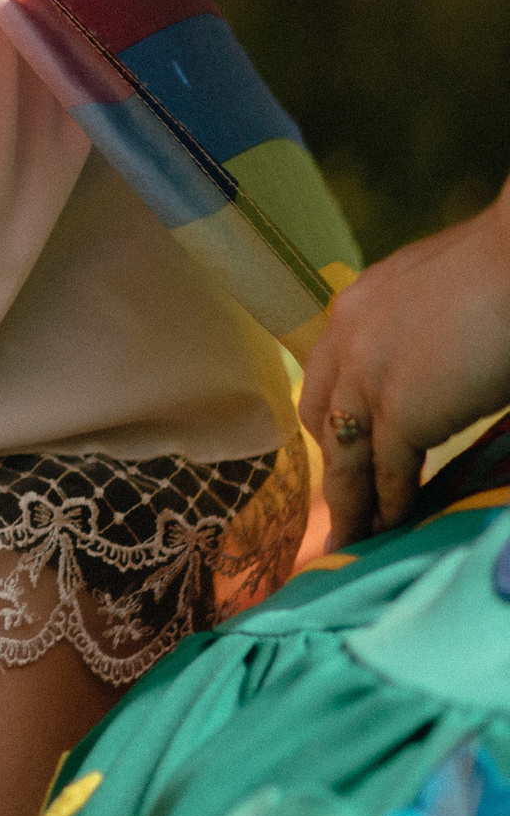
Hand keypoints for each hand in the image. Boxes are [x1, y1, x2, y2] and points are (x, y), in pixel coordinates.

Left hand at [301, 186, 509, 541]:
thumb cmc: (500, 271)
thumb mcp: (436, 298)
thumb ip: (418, 334)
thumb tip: (436, 368)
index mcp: (354, 308)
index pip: (326, 379)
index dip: (334, 423)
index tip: (342, 456)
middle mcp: (346, 340)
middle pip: (323, 422)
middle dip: (334, 469)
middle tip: (343, 513)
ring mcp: (368, 377)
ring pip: (347, 458)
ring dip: (352, 506)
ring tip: (356, 544)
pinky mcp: (401, 411)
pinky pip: (388, 473)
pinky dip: (392, 505)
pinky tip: (396, 528)